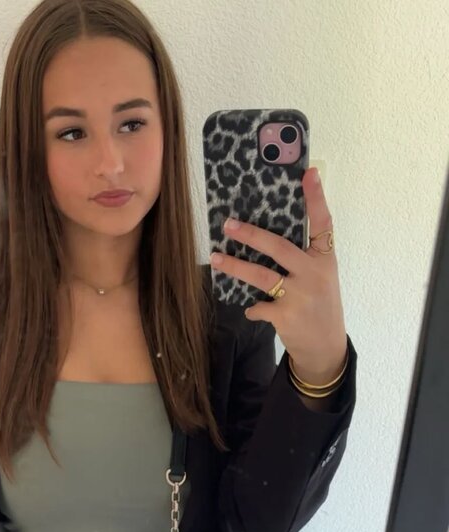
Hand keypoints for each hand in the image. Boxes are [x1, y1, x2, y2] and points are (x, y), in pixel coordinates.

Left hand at [210, 167, 347, 383]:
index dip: (316, 198)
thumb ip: (303, 257)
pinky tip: (253, 309)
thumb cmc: (319, 306)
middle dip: (250, 235)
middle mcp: (315, 273)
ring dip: (235, 266)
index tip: (308, 173)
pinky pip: (258, 306)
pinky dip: (253, 308)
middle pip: (278, 247)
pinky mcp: (285, 316)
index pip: (323, 222)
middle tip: (228, 224)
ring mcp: (300, 295)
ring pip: (260, 275)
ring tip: (216, 258)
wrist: (326, 347)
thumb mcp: (321, 277)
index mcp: (325, 258)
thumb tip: (264, 237)